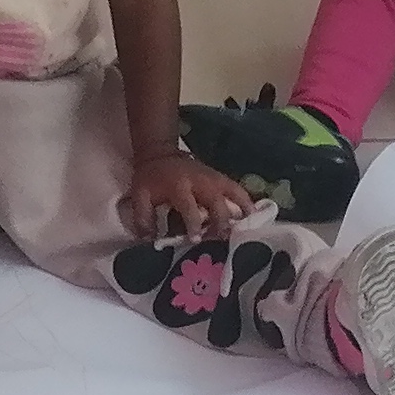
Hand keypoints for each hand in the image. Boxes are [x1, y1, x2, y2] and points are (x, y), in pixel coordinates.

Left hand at [120, 146, 257, 243]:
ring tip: (246, 228)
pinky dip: (247, 201)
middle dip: (221, 221)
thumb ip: (143, 218)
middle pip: (216, 202)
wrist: (161, 154)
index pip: (189, 207)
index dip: (193, 224)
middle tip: (222, 238)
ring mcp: (213, 178)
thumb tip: (150, 240)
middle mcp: (200, 181)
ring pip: (232, 194)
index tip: (196, 240)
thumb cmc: (150, 179)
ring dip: (240, 211)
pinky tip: (254, 215)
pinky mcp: (220, 178)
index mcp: (178, 186)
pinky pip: (238, 189)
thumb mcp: (140, 196)